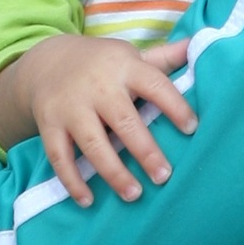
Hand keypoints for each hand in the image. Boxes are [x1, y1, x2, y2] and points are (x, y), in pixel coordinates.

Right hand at [0, 34, 197, 206]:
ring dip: (113, 172)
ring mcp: (71, 107)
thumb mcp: (130, 56)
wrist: (46, 61)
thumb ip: (163, 58)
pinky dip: (72, 180)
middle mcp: (98, 86)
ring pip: (93, 144)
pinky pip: (60, 156)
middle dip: (145, 151)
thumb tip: (197, 44)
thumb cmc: (102, 64)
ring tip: (133, 195)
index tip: (192, 128)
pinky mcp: (49, 124)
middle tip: (164, 176)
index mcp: (124, 68)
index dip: (175, 106)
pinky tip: (88, 200)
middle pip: (124, 121)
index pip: (155, 85)